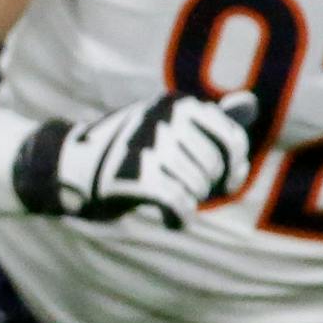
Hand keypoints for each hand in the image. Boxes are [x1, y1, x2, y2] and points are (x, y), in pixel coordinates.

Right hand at [13, 90, 256, 228]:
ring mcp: (152, 147)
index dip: (233, 165)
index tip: (221, 178)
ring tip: (166, 197)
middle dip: (204, 186)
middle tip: (178, 186)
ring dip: (186, 200)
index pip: (232, 141)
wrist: (72, 165)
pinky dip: (178, 218)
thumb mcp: (170, 123)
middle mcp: (167, 120)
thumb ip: (214, 118)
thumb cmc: (128, 146)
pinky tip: (169, 219)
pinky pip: (180, 207)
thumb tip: (251, 103)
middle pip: (215, 169)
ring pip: (198, 189)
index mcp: (179, 104)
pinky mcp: (138, 178)